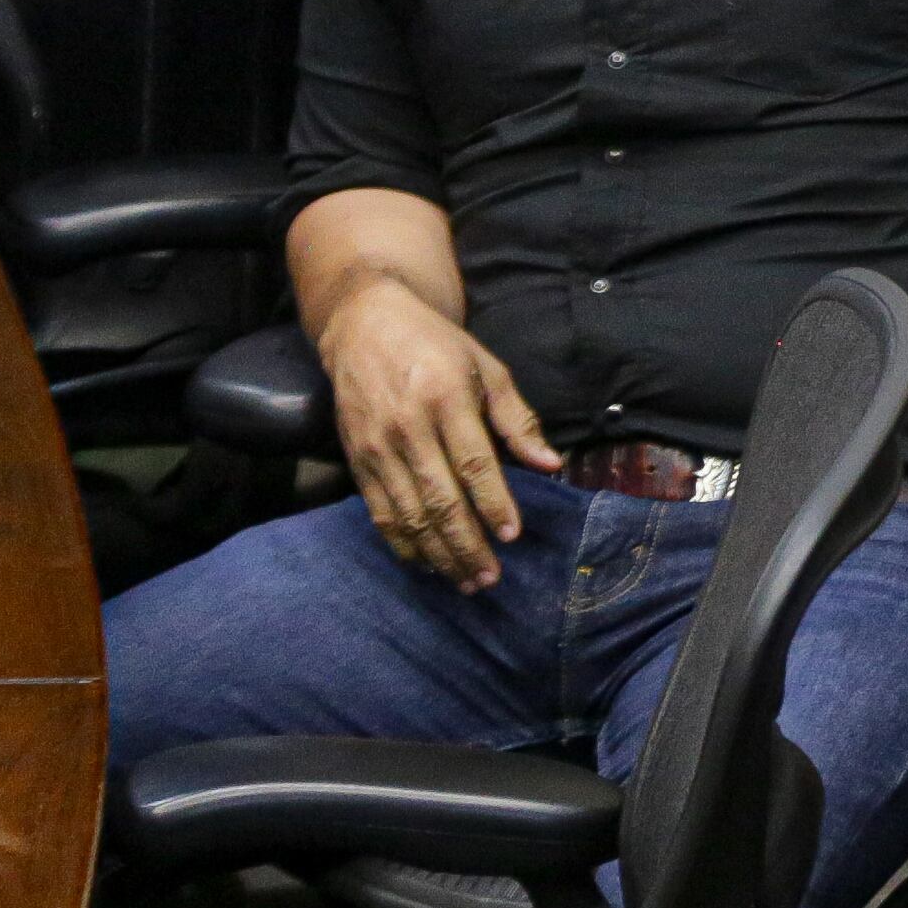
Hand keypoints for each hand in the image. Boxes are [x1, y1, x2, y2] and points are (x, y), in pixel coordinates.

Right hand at [317, 276, 559, 592]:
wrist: (366, 326)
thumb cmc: (438, 347)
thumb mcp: (487, 369)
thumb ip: (518, 419)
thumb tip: (551, 464)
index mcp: (446, 400)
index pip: (474, 463)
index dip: (494, 503)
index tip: (512, 537)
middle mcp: (407, 428)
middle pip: (439, 499)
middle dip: (466, 545)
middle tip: (489, 578)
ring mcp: (376, 447)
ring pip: (408, 514)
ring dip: (437, 554)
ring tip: (464, 581)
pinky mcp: (355, 460)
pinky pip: (379, 512)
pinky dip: (401, 543)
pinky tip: (424, 563)